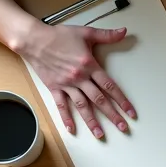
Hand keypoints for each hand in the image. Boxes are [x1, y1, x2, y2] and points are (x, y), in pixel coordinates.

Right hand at [19, 23, 133, 138]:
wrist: (34, 40)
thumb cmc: (59, 35)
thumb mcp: (86, 32)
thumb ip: (106, 35)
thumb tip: (124, 31)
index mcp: (90, 66)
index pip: (110, 86)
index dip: (122, 100)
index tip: (130, 112)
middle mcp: (80, 78)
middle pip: (99, 100)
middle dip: (112, 115)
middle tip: (123, 128)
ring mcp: (67, 84)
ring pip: (82, 106)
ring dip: (92, 121)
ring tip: (100, 135)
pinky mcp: (54, 87)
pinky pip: (61, 105)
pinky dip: (66, 118)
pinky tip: (72, 129)